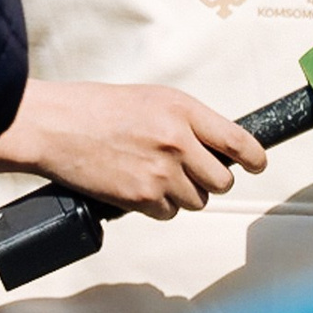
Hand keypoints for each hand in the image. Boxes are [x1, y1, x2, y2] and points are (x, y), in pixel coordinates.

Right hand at [0, 77, 269, 217]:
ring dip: (182, 195)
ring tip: (153, 176)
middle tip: (189, 173)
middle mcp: (178, 140)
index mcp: (183, 110)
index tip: (258, 164)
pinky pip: (169, 213)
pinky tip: (137, 188)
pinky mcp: (143, 197)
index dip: (254, 157)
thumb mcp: (151, 100)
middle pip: (222, 180)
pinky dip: (157, 207)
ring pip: (197, 200)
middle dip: (209, 180)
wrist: (55, 126)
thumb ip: (185, 121)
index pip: (238, 140)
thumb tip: (214, 146)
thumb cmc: (97, 109)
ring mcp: (162, 171)